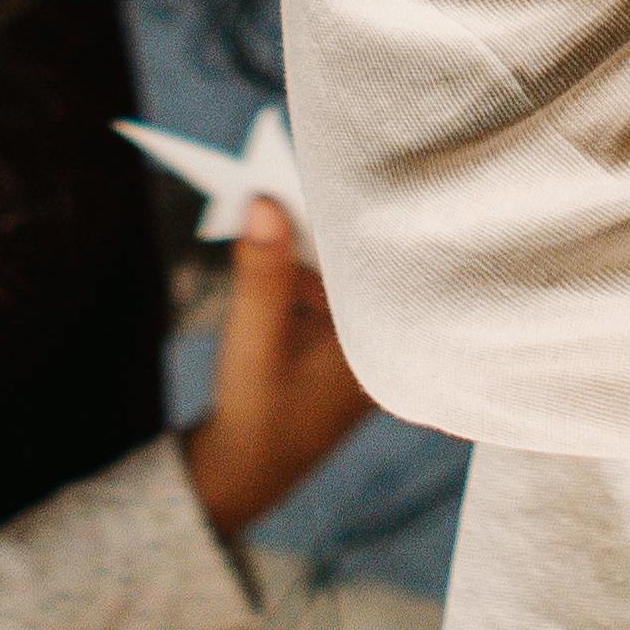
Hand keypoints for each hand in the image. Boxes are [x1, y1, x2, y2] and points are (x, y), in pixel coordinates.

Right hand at [183, 197, 372, 534]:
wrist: (245, 471)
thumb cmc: (255, 415)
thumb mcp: (252, 345)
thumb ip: (261, 276)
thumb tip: (267, 202)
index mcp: (381, 342)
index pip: (377, 256)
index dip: (348, 207)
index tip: (326, 158)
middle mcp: (384, 335)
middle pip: (362, 256)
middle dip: (325, 213)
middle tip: (288, 165)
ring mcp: (365, 335)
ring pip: (342, 264)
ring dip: (307, 232)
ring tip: (272, 186)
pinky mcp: (342, 334)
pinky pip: (326, 280)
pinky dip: (298, 257)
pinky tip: (270, 228)